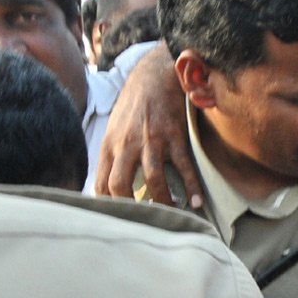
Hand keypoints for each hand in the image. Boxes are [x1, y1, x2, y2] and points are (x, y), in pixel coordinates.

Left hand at [95, 43, 202, 207]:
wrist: (153, 76)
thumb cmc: (134, 106)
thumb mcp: (114, 129)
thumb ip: (113, 154)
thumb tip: (110, 183)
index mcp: (110, 145)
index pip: (101, 182)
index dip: (107, 204)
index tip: (119, 219)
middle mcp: (126, 144)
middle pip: (119, 184)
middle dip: (131, 208)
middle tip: (143, 221)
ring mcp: (151, 140)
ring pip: (153, 179)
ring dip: (162, 200)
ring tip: (170, 212)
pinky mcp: (173, 136)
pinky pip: (183, 166)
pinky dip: (191, 186)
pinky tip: (196, 201)